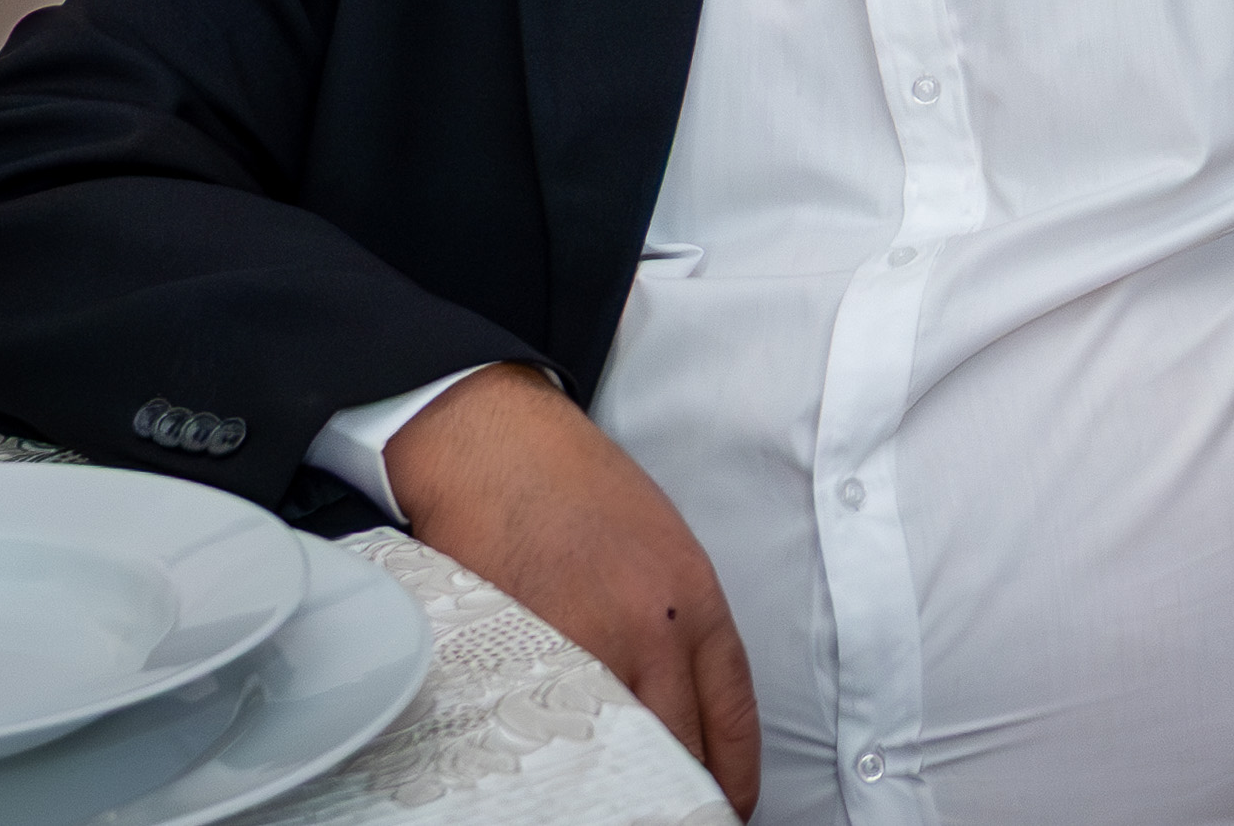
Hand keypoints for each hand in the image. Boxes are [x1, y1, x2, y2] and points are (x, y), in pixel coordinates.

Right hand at [390, 365, 760, 814]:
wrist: (499, 444)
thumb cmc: (576, 490)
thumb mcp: (661, 549)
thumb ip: (679, 629)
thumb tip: (684, 710)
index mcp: (695, 601)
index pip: (732, 718)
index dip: (733, 780)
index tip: (727, 808)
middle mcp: (649, 629)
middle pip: (678, 748)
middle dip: (678, 791)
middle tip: (672, 811)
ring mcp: (583, 645)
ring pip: (615, 750)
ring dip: (615, 782)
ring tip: (612, 799)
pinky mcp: (521, 653)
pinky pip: (547, 731)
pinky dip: (554, 759)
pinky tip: (554, 773)